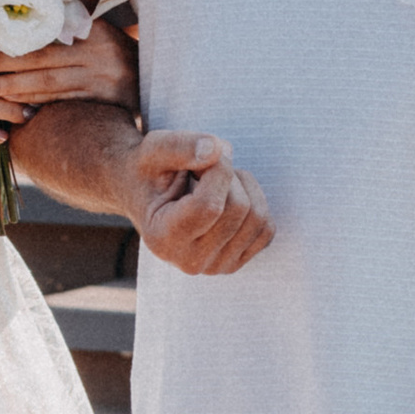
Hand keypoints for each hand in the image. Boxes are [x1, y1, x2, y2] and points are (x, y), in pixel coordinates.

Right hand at [130, 131, 273, 276]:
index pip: (208, 205)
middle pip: (237, 209)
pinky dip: (254, 202)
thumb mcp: (153, 148)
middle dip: (228, 175)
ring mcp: (215, 267)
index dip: (218, 169)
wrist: (147, 194)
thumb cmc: (150, 170)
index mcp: (162, 239)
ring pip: (257, 218)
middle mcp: (188, 262)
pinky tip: (227, 197)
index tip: (206, 152)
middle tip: (204, 167)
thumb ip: (180, 146)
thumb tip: (218, 149)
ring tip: (214, 180)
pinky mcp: (235, 263)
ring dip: (243, 186)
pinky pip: (267, 229)